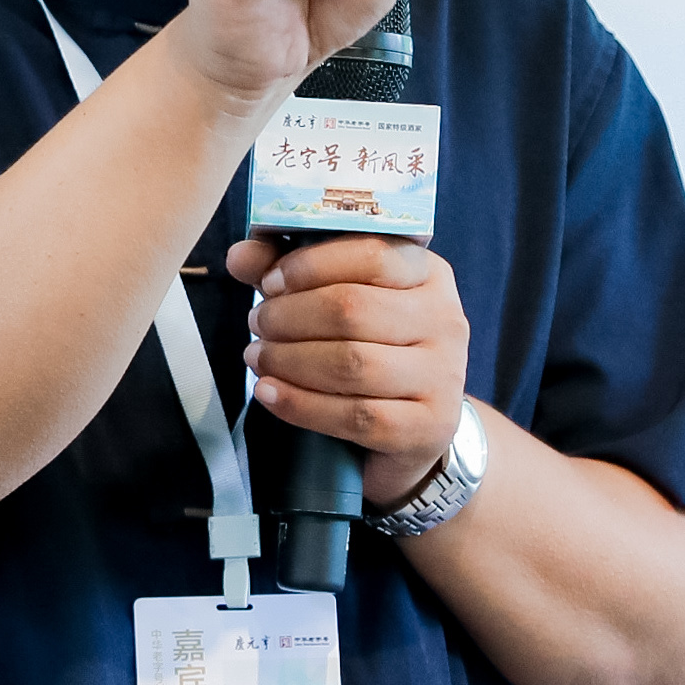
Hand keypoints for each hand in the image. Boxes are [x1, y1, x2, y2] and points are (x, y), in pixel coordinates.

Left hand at [230, 232, 467, 512]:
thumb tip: (240, 256)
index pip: (372, 255)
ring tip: (258, 357)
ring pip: (351, 363)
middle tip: (257, 323)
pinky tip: (269, 393)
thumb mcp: (342, 301)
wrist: (414, 430)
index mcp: (428, 275)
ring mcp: (442, 377)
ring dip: (289, 360)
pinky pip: (354, 415)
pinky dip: (300, 404)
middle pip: (354, 309)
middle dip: (289, 316)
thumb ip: (293, 273)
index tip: (269, 282)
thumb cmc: (372, 350)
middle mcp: (445, 320)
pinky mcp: (427, 427)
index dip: (310, 266)